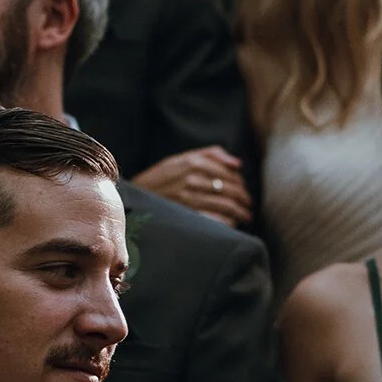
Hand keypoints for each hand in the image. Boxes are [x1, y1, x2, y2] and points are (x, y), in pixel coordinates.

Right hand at [133, 147, 253, 226]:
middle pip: (229, 190)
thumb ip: (210, 154)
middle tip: (248, 207)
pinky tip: (232, 226)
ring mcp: (187, 199)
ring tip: (245, 218)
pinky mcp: (184, 216)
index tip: (244, 193)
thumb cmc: (160, 178)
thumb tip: (238, 164)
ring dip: (240, 213)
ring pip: (225, 205)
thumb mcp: (179, 159)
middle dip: (243, 200)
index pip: (228, 174)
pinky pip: (215, 220)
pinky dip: (228, 223)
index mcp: (191, 163)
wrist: (133, 198)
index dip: (240, 184)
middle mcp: (190, 179)